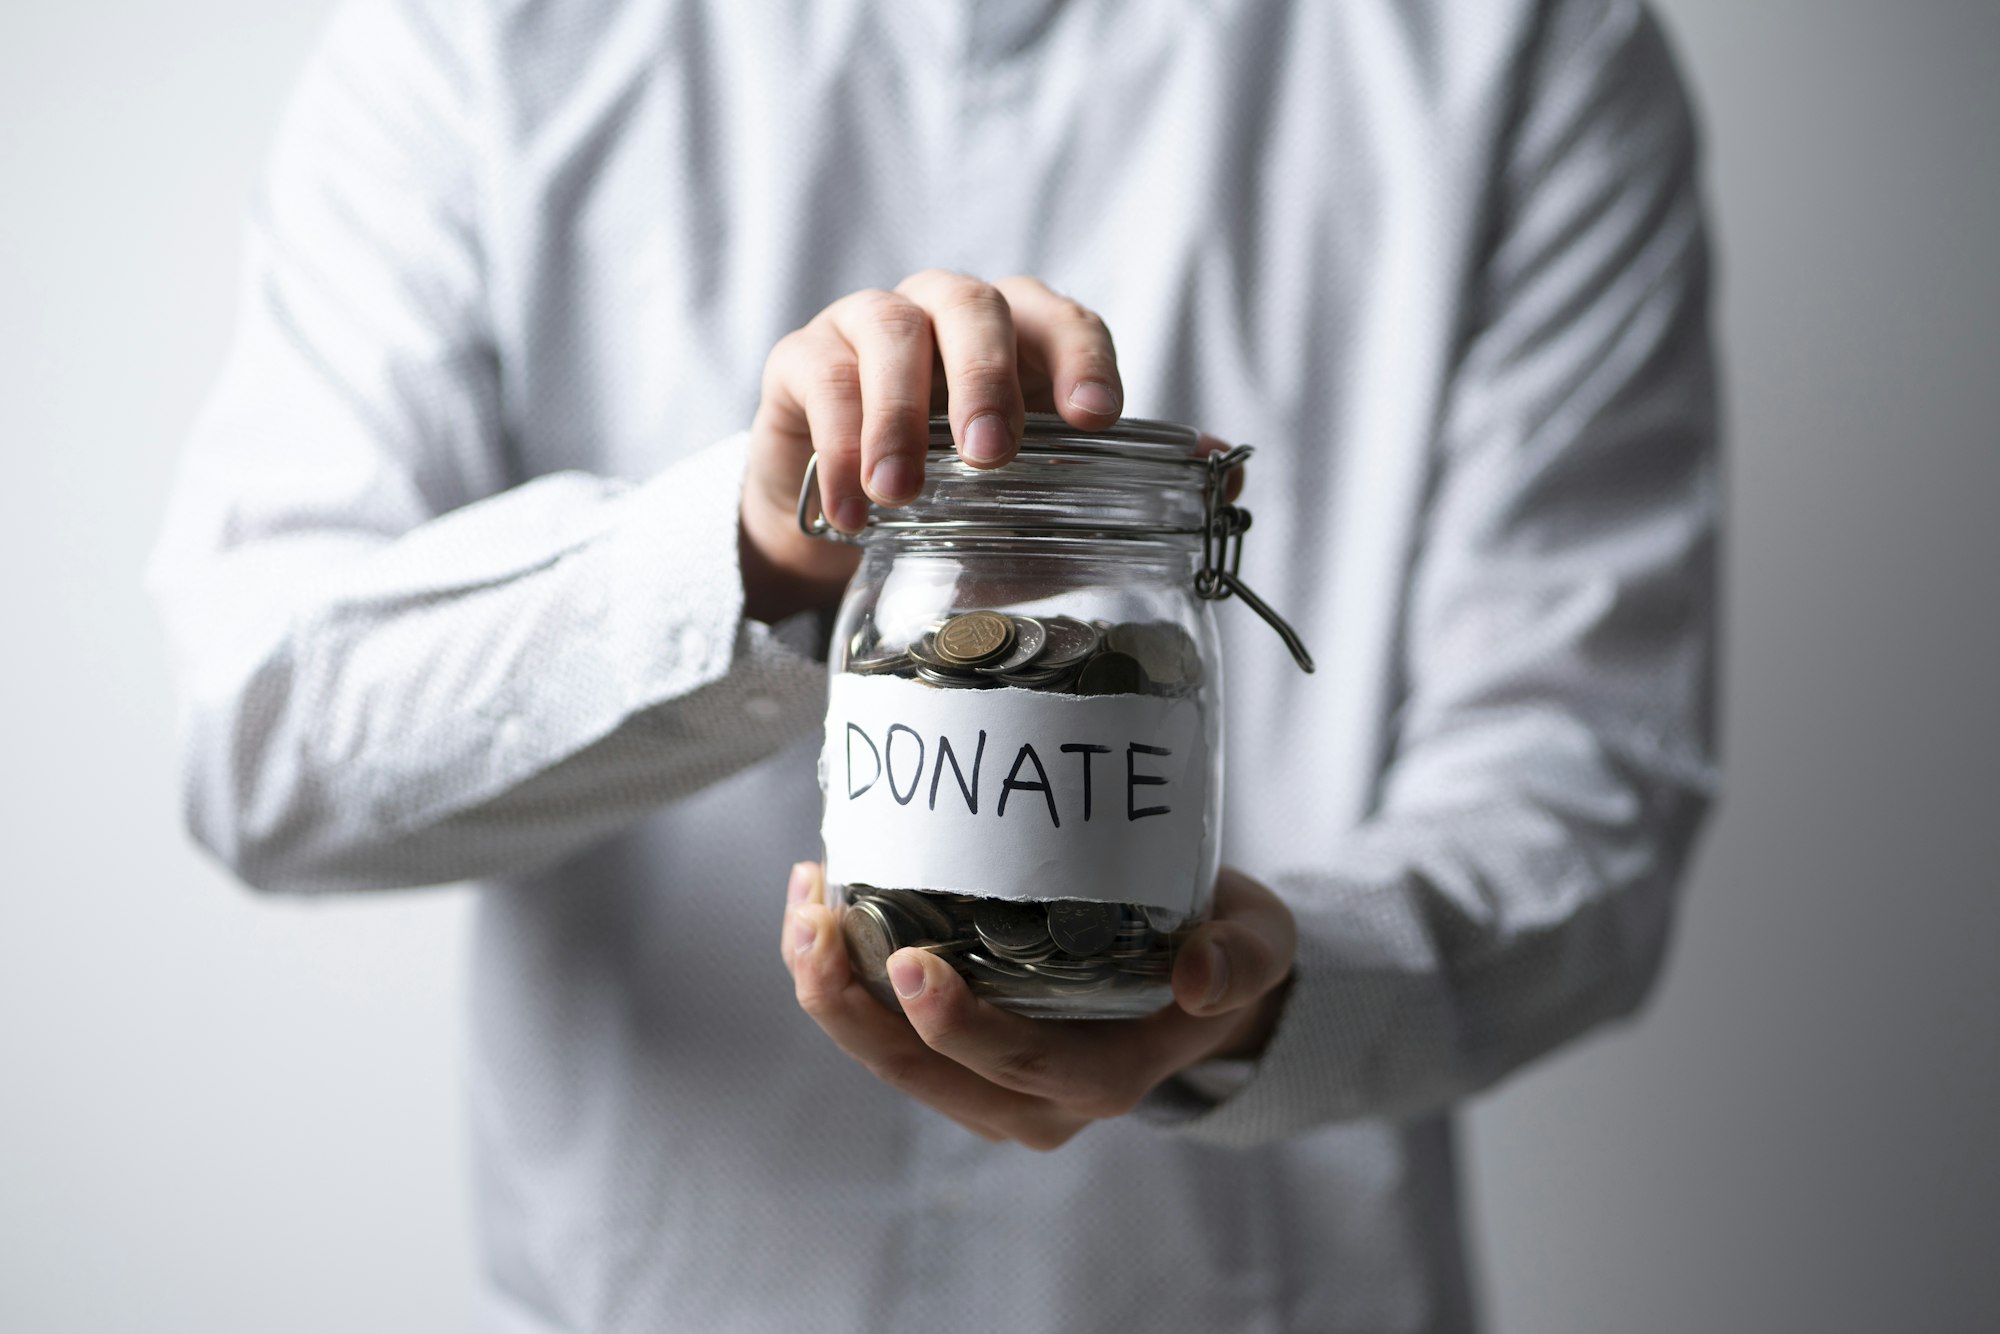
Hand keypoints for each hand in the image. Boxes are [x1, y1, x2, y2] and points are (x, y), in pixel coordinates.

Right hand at [738, 271, 1124, 622]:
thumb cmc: (956, 506)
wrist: (842, 534)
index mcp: (1018, 337)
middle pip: (975, 306)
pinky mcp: (802, 358)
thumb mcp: (1038, 509)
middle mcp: (947, 313)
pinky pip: (823, 379)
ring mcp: (868, 325)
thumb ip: (1122, 484)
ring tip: (904, 495)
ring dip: (900, 414)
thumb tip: (1229, 465)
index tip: (1097, 422)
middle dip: (987, 377)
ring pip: (892, 329)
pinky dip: (840, 447)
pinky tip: (855, 515)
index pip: (1062, 321)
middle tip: (990, 455)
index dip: (1083, 361)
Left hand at [781, 863, 1296, 1149]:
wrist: (1203, 973)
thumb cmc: (1221, 946)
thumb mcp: (1258, 944)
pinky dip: (842, 977)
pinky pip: (883, 1031)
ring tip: (803, 903)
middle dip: (852, 1003)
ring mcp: (989, 1084)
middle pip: (924, 1070)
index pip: (1018, 1063)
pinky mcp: (956, 1054)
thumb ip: (1239, 959)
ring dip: (829, 990)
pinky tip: (819, 906)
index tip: (908, 961)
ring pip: (887, 1056)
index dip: (956, 1023)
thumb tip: (1198, 975)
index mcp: (1106, 1079)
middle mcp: (1036, 1101)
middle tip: (815, 920)